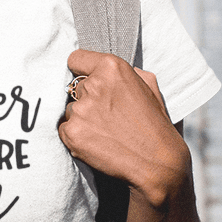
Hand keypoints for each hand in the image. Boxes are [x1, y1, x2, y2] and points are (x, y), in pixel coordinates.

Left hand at [57, 49, 190, 208]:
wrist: (157, 162)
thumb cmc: (155, 125)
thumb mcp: (149, 87)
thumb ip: (127, 72)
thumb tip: (108, 70)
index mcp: (112, 68)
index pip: (76, 59)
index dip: (82, 70)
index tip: (88, 80)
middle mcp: (92, 85)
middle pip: (74, 88)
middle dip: (87, 99)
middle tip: (108, 116)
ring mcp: (80, 110)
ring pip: (70, 110)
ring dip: (82, 119)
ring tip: (106, 132)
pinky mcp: (71, 132)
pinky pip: (64, 129)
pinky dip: (76, 137)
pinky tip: (98, 143)